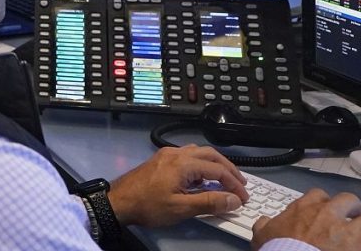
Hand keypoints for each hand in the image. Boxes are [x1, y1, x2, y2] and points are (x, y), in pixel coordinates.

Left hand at [107, 145, 248, 226]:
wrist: (118, 202)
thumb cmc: (147, 205)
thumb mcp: (181, 208)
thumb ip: (209, 202)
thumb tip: (233, 200)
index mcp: (183, 163)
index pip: (217, 169)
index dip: (234, 183)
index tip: (243, 197)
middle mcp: (176, 153)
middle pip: (210, 155)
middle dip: (228, 169)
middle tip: (240, 183)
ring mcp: (167, 155)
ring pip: (198, 152)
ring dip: (214, 164)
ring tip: (224, 179)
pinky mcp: (160, 160)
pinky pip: (187, 156)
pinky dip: (200, 164)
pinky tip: (201, 177)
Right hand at [251, 189, 360, 250]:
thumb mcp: (263, 238)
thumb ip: (264, 226)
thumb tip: (263, 222)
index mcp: (303, 210)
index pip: (318, 196)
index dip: (324, 205)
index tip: (325, 216)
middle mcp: (328, 214)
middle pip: (347, 201)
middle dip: (351, 210)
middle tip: (351, 223)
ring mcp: (349, 229)